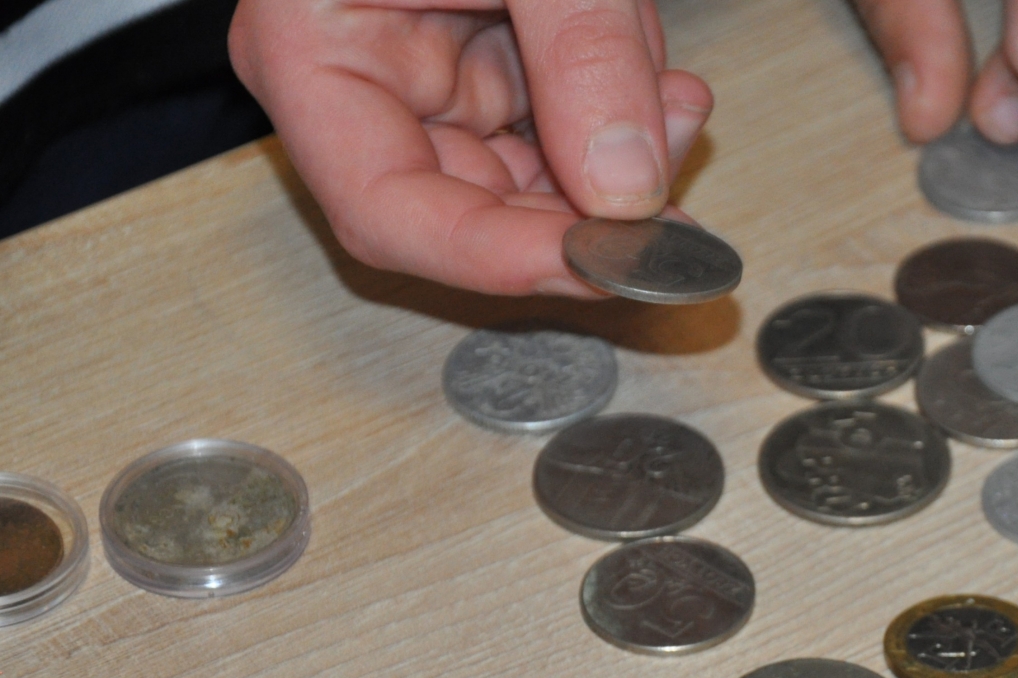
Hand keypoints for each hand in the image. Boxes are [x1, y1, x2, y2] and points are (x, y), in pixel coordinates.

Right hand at [230, 0, 712, 295]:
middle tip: (674, 204)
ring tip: (675, 97)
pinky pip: (559, 132)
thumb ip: (582, 53)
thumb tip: (626, 191)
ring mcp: (430, 76)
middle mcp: (362, 79)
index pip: (390, 211)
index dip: (498, 260)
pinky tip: (667, 91)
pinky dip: (622, 124)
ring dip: (618, 164)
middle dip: (583, 213)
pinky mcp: (487, 63)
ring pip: (532, 185)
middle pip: (469, 214)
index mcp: (315, 47)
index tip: (607, 264)